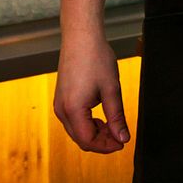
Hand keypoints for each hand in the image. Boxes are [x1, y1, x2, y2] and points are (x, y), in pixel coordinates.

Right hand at [54, 33, 129, 152]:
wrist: (81, 36)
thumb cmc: (95, 57)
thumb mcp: (111, 89)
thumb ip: (117, 117)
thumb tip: (123, 137)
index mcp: (73, 109)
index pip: (88, 141)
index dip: (106, 146)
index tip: (121, 143)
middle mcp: (61, 110)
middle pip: (80, 138)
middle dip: (101, 141)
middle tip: (119, 136)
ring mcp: (59, 104)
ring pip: (76, 131)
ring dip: (94, 132)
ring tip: (112, 124)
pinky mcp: (61, 98)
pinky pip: (73, 120)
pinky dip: (87, 123)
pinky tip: (101, 116)